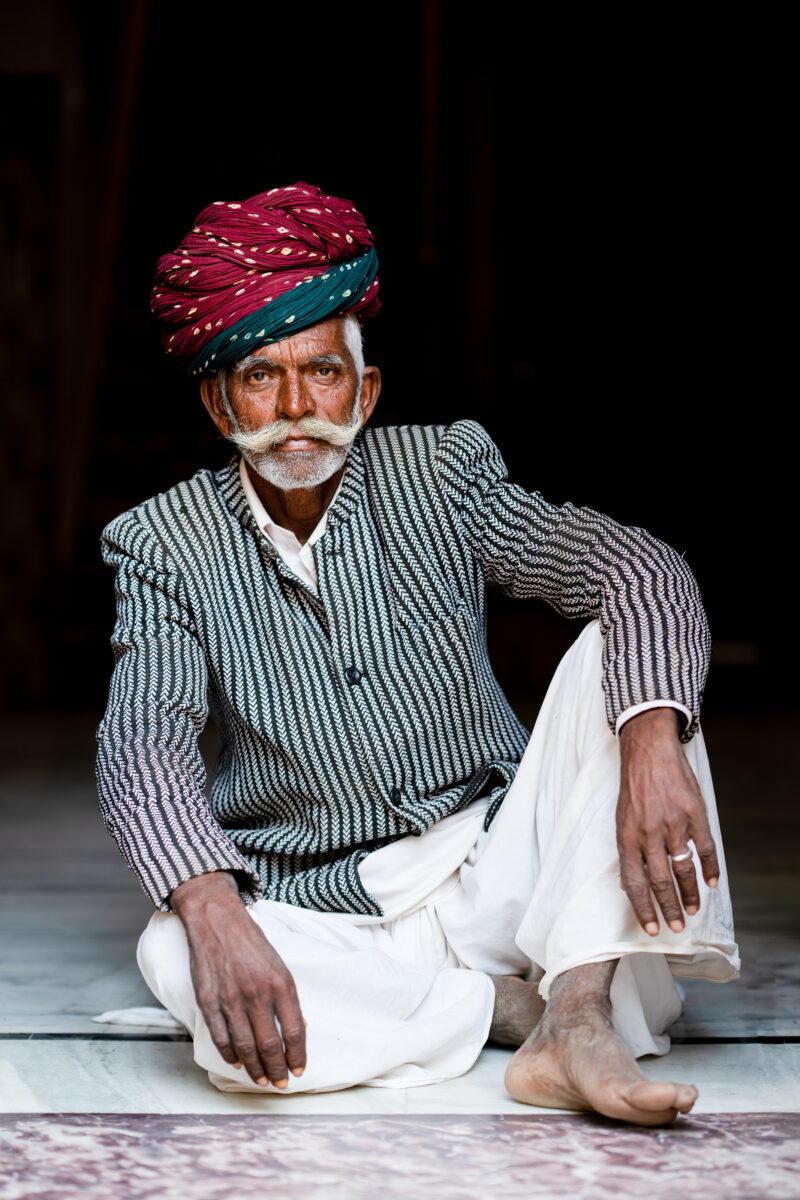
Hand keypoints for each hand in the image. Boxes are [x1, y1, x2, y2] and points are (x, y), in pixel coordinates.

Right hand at [170, 871, 305, 1087]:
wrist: (217, 920)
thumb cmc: (251, 942)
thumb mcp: (279, 964)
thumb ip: (287, 996)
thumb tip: (297, 1029)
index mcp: (281, 982)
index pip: (294, 1030)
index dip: (297, 1055)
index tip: (299, 1070)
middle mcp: (257, 993)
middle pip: (270, 1044)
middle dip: (277, 1069)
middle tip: (280, 1082)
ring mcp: (230, 998)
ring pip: (245, 1046)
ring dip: (255, 1069)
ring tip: (261, 1079)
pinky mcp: (208, 1000)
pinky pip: (220, 1038)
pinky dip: (230, 1055)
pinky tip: (237, 1063)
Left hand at [617, 708, 718, 935]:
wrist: (648, 750)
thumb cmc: (633, 788)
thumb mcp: (621, 819)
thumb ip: (628, 851)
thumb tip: (627, 885)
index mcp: (627, 836)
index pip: (635, 883)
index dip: (644, 909)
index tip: (653, 929)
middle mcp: (649, 833)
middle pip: (661, 881)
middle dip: (669, 908)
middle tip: (678, 925)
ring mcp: (673, 822)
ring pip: (684, 868)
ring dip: (690, 893)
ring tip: (694, 909)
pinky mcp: (694, 812)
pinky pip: (705, 847)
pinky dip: (710, 868)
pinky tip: (712, 882)